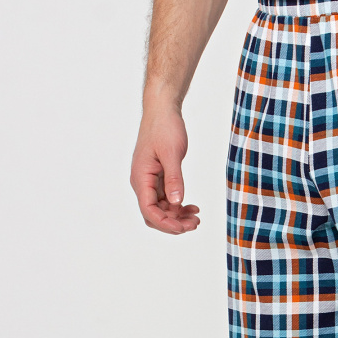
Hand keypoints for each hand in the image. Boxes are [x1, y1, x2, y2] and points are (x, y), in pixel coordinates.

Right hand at [130, 97, 199, 233]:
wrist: (163, 110)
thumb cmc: (165, 127)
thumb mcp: (172, 153)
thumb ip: (174, 179)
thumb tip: (176, 203)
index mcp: (141, 177)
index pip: (148, 211)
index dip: (166, 223)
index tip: (184, 227)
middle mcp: (142, 182)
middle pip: (154, 215)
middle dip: (173, 223)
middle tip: (195, 223)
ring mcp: (150, 181)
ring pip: (161, 209)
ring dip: (178, 216)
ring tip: (196, 217)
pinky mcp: (158, 178)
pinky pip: (167, 200)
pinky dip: (179, 206)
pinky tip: (193, 207)